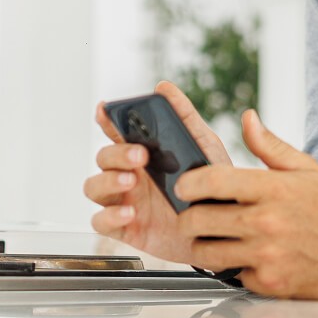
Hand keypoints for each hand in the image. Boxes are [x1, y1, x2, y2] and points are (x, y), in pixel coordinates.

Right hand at [84, 81, 231, 263]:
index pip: (116, 132)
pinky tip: (129, 213)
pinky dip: (110, 216)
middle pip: (103, 157)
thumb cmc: (211, 186)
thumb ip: (184, 117)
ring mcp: (124, 201)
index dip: (106, 119)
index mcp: (143, 153)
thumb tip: (163, 87)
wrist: (224, 230)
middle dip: (116, 153)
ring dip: (107, 180)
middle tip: (140, 155)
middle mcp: (129, 174)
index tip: (105, 110)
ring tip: (130, 182)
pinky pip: (100, 222)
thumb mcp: (204, 147)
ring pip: (93, 186)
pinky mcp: (126, 228)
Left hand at [174, 109, 317, 298]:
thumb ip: (269, 145)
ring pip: (207, 252)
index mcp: (273, 189)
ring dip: (204, 244)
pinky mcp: (270, 283)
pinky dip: (233, 267)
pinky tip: (245, 257)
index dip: (189, 183)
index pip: (212, 181)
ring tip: (214, 237)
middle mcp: (268, 222)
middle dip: (189, 216)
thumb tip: (247, 118)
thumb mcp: (305, 168)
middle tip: (194, 215)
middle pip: (199, 219)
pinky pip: (231, 275)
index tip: (184, 186)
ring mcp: (268, 256)